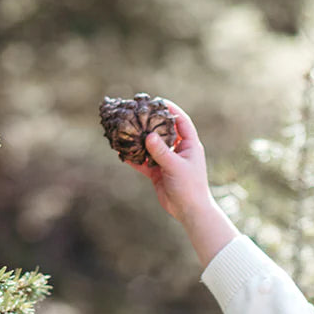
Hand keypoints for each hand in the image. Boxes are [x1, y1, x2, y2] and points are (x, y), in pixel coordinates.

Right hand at [123, 100, 237, 266]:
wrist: (189, 212)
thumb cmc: (189, 187)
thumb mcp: (175, 167)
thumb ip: (161, 151)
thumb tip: (148, 135)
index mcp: (189, 145)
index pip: (181, 121)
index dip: (171, 109)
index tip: (158, 101)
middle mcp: (179, 151)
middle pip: (164, 131)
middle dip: (152, 123)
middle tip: (139, 113)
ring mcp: (168, 162)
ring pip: (152, 147)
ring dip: (141, 141)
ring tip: (128, 131)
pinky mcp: (159, 173)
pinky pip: (145, 163)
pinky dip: (135, 159)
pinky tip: (123, 154)